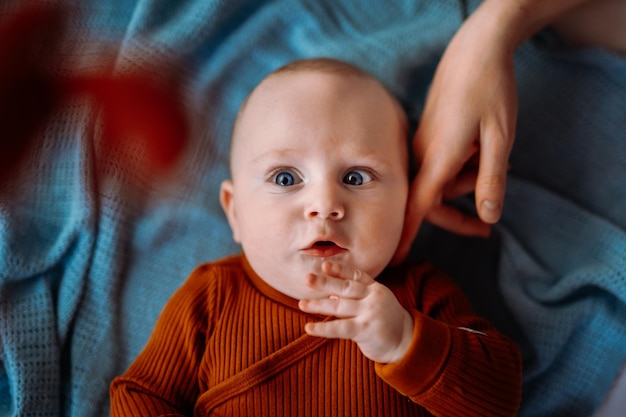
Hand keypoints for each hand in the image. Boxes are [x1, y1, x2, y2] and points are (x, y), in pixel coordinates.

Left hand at [298, 261, 413, 363]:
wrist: (405, 342)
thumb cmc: (384, 322)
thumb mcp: (372, 304)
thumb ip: (354, 298)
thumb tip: (331, 295)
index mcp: (375, 288)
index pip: (356, 275)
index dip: (340, 270)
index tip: (324, 265)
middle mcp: (373, 297)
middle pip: (345, 288)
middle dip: (325, 283)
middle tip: (307, 278)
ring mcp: (370, 313)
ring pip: (339, 307)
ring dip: (318, 305)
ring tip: (302, 304)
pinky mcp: (366, 330)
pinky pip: (340, 328)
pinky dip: (323, 328)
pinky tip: (309, 328)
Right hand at [394, 5, 517, 262]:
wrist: (476, 49)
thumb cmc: (490, 90)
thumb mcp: (500, 139)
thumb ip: (492, 181)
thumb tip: (488, 218)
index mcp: (438, 157)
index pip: (417, 206)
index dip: (406, 235)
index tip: (394, 260)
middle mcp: (424, 153)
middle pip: (431, 201)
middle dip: (457, 216)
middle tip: (487, 229)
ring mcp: (424, 144)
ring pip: (438, 182)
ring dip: (465, 184)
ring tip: (494, 159)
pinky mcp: (429, 135)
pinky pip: (439, 165)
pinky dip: (460, 169)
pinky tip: (481, 150)